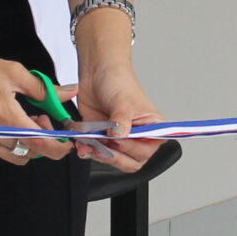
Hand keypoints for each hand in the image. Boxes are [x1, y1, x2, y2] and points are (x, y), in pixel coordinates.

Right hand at [0, 50, 71, 163]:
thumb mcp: (15, 72)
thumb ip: (44, 88)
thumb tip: (70, 93)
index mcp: (3, 112)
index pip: (37, 142)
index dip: (56, 148)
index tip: (66, 144)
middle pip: (29, 151)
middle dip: (42, 139)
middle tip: (40, 119)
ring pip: (16, 155)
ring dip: (26, 143)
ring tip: (22, 121)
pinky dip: (9, 144)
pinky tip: (5, 126)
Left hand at [74, 59, 166, 173]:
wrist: (97, 73)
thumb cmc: (119, 82)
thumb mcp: (123, 102)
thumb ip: (121, 121)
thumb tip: (118, 136)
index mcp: (152, 129)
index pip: (146, 151)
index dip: (131, 149)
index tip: (119, 139)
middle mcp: (138, 138)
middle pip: (130, 162)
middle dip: (114, 157)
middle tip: (104, 145)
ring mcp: (119, 140)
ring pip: (112, 160)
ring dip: (99, 155)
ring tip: (90, 144)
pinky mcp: (103, 139)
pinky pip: (97, 153)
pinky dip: (89, 151)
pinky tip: (84, 144)